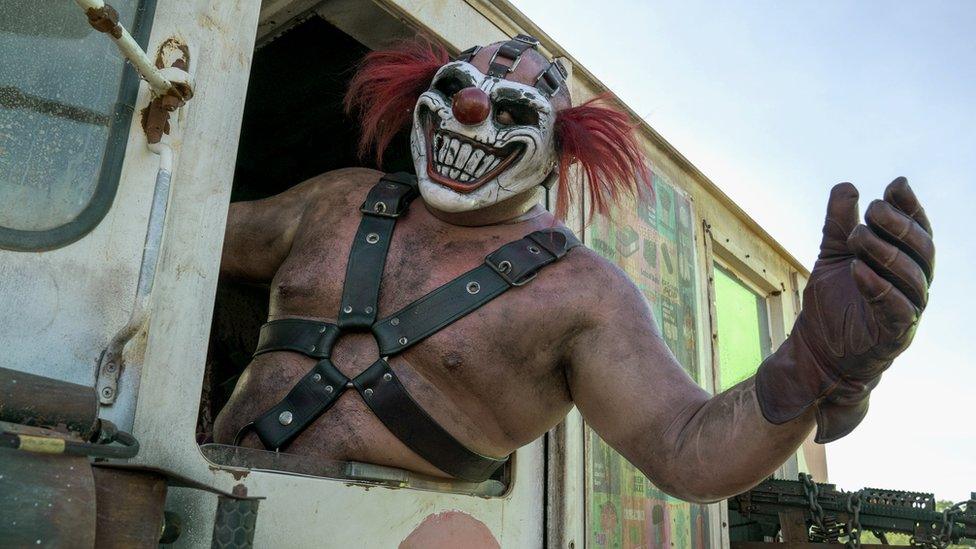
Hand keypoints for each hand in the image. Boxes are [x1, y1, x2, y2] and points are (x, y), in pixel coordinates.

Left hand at [756, 177, 934, 441]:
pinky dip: (878, 287)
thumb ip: (839, 224)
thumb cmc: (833, 302)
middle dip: (899, 225)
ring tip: (857, 234)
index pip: (918, 231)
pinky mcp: (894, 335)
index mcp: (905, 263)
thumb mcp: (833, 255)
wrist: (819, 351)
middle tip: (873, 208)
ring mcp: (908, 311)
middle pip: (921, 251)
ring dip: (885, 252)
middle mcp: (914, 285)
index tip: (896, 185)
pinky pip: (896, 309)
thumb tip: (847, 186)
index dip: (911, 207)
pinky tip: (858, 269)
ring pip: (911, 278)